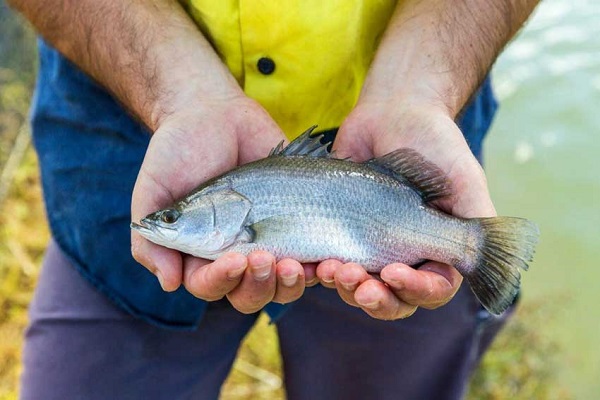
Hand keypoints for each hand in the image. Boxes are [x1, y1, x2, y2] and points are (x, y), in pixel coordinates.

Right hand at [131, 95, 308, 312]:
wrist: (215, 113)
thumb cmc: (178, 151)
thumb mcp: (154, 190)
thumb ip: (151, 238)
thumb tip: (168, 284)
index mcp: (199, 254)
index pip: (208, 286)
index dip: (222, 280)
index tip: (235, 258)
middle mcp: (234, 255)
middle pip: (249, 295)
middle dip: (259, 286)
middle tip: (265, 258)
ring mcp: (268, 243)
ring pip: (282, 287)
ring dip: (289, 284)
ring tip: (293, 264)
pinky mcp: (297, 227)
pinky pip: (312, 258)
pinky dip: (318, 266)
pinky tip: (323, 258)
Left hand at [316, 101, 496, 319]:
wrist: (392, 112)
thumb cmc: (434, 143)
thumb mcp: (463, 180)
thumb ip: (476, 222)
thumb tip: (492, 269)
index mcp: (438, 250)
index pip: (432, 290)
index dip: (414, 289)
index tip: (394, 271)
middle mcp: (404, 255)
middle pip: (392, 300)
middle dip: (375, 298)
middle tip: (358, 282)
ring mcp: (369, 248)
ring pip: (357, 288)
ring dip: (345, 287)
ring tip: (331, 268)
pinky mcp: (337, 236)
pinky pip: (326, 265)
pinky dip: (319, 271)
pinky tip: (310, 263)